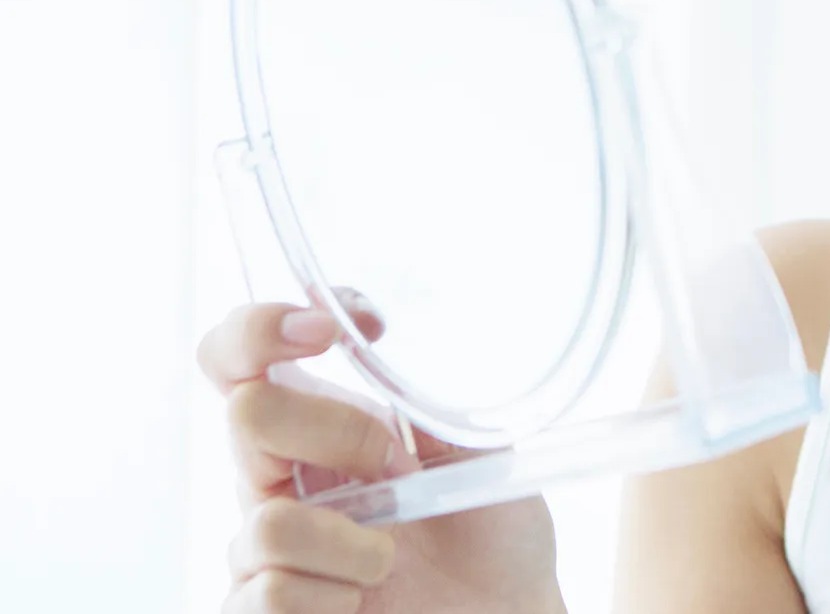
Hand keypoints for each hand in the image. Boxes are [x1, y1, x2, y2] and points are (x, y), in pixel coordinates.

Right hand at [196, 289, 564, 613]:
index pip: (238, 360)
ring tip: (389, 561)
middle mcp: (276, 482)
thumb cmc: (488, 532)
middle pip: (247, 414)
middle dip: (339, 433)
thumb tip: (380, 343)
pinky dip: (337, 599)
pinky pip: (272, 596)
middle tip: (397, 469)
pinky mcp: (260, 613)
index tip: (333, 328)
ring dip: (354, 546)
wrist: (508, 611)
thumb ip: (422, 400)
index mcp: (317, 427)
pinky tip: (361, 603)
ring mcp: (262, 552)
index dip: (259, 328)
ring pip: (266, 525)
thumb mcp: (473, 447)